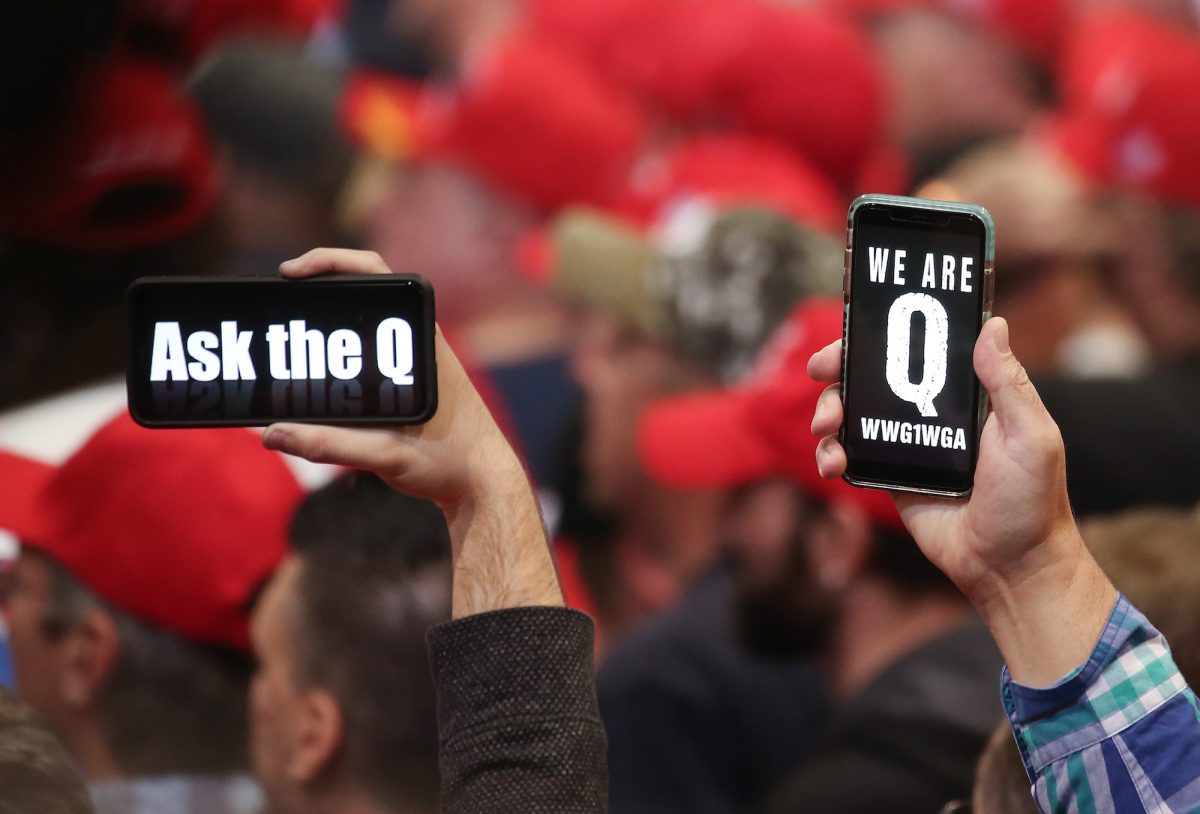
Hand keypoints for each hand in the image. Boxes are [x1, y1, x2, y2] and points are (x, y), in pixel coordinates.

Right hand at [261, 248, 562, 616]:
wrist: (484, 486)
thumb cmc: (450, 466)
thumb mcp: (386, 456)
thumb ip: (329, 445)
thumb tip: (273, 434)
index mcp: (421, 342)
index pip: (374, 273)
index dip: (329, 262)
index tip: (291, 272)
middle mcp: (421, 342)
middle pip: (363, 293)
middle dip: (319, 290)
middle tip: (280, 303)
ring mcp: (417, 360)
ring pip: (367, 325)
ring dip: (330, 324)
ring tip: (290, 338)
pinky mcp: (412, 381)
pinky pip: (372, 352)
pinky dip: (341, 353)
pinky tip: (316, 372)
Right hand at [809, 317, 1115, 684]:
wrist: (1009, 566)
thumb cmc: (1031, 502)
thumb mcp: (1031, 436)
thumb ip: (1008, 384)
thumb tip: (993, 324)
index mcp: (966, 396)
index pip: (919, 350)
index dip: (884, 335)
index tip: (857, 332)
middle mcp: (931, 414)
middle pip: (874, 377)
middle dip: (840, 368)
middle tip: (820, 370)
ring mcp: (906, 446)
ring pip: (854, 414)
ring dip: (829, 410)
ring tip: (826, 426)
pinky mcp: (888, 479)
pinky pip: (850, 457)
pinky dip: (831, 455)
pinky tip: (833, 464)